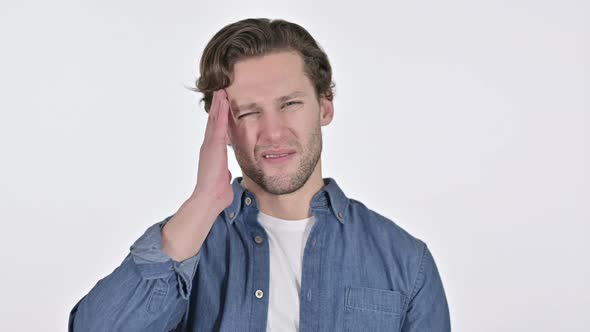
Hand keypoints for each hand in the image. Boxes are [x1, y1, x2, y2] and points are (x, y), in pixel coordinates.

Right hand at [192, 89, 232, 210]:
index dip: (217, 118)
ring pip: (214, 120)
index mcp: (211, 153)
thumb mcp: (223, 177)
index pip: (215, 131)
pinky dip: (221, 113)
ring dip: (218, 105)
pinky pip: (219, 125)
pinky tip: (224, 102)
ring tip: (221, 92)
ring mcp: (209, 145)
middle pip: (213, 121)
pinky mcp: (214, 146)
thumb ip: (224, 173)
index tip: (221, 106)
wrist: (209, 198)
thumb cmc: (217, 191)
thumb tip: (227, 174)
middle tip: (220, 92)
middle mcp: (208, 146)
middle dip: (217, 107)